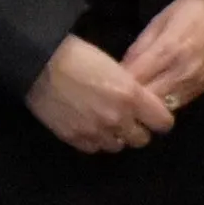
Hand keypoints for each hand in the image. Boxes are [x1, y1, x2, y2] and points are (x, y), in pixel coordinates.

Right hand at [28, 34, 175, 153]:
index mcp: (131, 96)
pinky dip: (95, 140)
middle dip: (138, 130)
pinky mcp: (75, 139)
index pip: (163, 122)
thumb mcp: (114, 66)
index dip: (160, 119)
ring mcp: (96, 131)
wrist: (40, 64)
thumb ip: (130, 89)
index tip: (154, 116)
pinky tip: (89, 127)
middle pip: (142, 140)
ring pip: (118, 146)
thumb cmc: (77, 55)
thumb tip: (138, 103)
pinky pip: (94, 149)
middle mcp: (118, 118)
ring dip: (115, 136)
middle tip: (129, 119)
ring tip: (106, 122)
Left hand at [119, 0, 203, 115]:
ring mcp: (195, 83)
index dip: (117, 87)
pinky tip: (152, 102)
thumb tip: (121, 70)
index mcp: (168, 50)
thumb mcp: (160, 20)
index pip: (135, 79)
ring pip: (162, 109)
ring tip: (130, 106)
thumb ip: (140, 47)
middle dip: (129, 103)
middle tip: (114, 101)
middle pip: (147, 100)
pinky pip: (177, 105)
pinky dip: (162, 106)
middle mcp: (182, 71)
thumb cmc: (192, 9)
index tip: (104, 88)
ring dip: (145, 109)